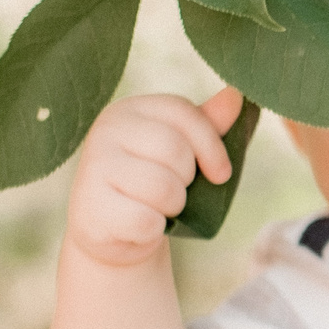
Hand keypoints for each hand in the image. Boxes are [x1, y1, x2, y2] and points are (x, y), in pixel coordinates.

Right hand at [63, 87, 247, 268]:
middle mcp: (106, 130)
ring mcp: (94, 168)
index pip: (183, 112)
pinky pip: (146, 221)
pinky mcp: (92, 208)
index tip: (221, 174)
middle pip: (175, 150)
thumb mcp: (181, 150)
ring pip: (164, 188)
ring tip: (157, 207)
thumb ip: (207, 124)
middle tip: (173, 191)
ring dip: (173, 207)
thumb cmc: (153, 184)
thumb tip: (236, 95)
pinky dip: (155, 229)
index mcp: (130, 109)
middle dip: (187, 180)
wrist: (112, 233)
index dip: (212, 146)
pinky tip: (140, 226)